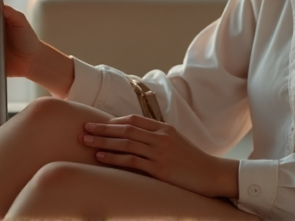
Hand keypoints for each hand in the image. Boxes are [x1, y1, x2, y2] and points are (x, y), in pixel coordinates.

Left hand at [79, 115, 238, 198]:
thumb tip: (134, 138)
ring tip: (86, 142)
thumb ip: (156, 137)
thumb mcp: (175, 142)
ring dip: (103, 142)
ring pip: (126, 143)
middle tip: (84, 128)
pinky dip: (114, 157)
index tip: (97, 123)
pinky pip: (132, 160)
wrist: (210, 174)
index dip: (113, 122)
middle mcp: (161, 137)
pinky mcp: (160, 168)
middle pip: (126, 129)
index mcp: (164, 128)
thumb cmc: (191, 160)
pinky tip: (101, 157)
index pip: (133, 120)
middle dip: (102, 128)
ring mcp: (160, 152)